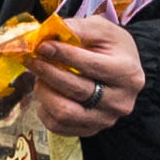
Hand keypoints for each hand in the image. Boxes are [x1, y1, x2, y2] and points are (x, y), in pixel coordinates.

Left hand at [24, 13, 144, 138]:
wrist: (120, 72)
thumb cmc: (110, 49)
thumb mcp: (102, 31)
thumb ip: (78, 28)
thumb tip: (47, 32)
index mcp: (128, 73)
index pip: (90, 65)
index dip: (62, 54)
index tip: (41, 45)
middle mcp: (120, 101)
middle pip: (75, 89)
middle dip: (47, 72)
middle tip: (32, 59)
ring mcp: (105, 119)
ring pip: (63, 112)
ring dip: (44, 92)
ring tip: (40, 77)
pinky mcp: (90, 131)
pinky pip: (57, 126)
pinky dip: (44, 109)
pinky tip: (47, 93)